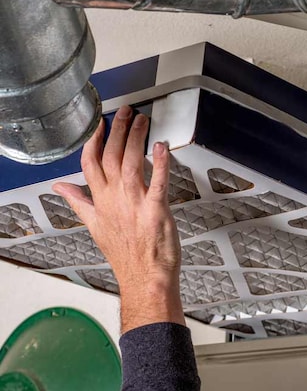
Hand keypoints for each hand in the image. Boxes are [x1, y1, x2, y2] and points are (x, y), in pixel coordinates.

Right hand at [53, 106, 184, 332]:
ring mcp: (135, 204)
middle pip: (110, 157)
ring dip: (136, 138)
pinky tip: (163, 146)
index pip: (90, 163)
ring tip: (142, 120)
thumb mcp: (95, 226)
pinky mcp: (156, 211)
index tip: (99, 123)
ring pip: (131, 163)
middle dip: (117, 130)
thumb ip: (78, 202)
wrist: (144, 278)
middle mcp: (115, 199)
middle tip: (125, 111)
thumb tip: (60, 187)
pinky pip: (158, 182)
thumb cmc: (126, 254)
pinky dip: (161, 163)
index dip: (94, 141)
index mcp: (100, 201)